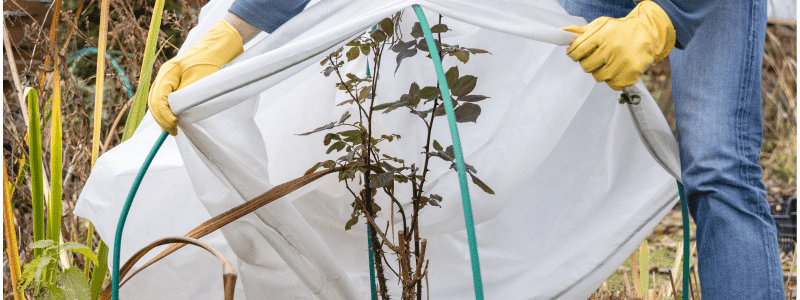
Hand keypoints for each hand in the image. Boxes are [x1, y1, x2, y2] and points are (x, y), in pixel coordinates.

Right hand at [147, 19, 243, 134]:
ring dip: (163, 115)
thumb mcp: (200, 79)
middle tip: (173, 131)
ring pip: (158, 100)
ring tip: (171, 128)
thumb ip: (186, 95)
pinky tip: (173, 119)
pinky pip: (165, 98)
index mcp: (168, 72)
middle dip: (162, 118)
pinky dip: (167, 109)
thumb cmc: (211, 61)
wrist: (217, 47)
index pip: (158, 99)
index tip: (174, 126)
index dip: (165, 115)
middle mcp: (164, 75)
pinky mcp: (175, 81)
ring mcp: (168, 77)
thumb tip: (176, 113)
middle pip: (155, 101)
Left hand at [562, 0, 674, 90]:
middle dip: (587, 63)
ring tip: (608, 62)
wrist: (647, 33)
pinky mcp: (630, 74)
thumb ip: (581, 32)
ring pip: (598, 77)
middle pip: (586, 66)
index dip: (573, 54)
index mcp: (602, 34)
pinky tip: (617, 69)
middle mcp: (612, 48)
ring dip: (600, 71)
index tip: (576, 54)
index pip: (577, 50)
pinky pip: (612, 85)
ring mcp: (622, 62)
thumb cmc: (620, 30)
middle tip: (595, 58)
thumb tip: (563, 33)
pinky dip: (613, 79)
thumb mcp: (601, 25)